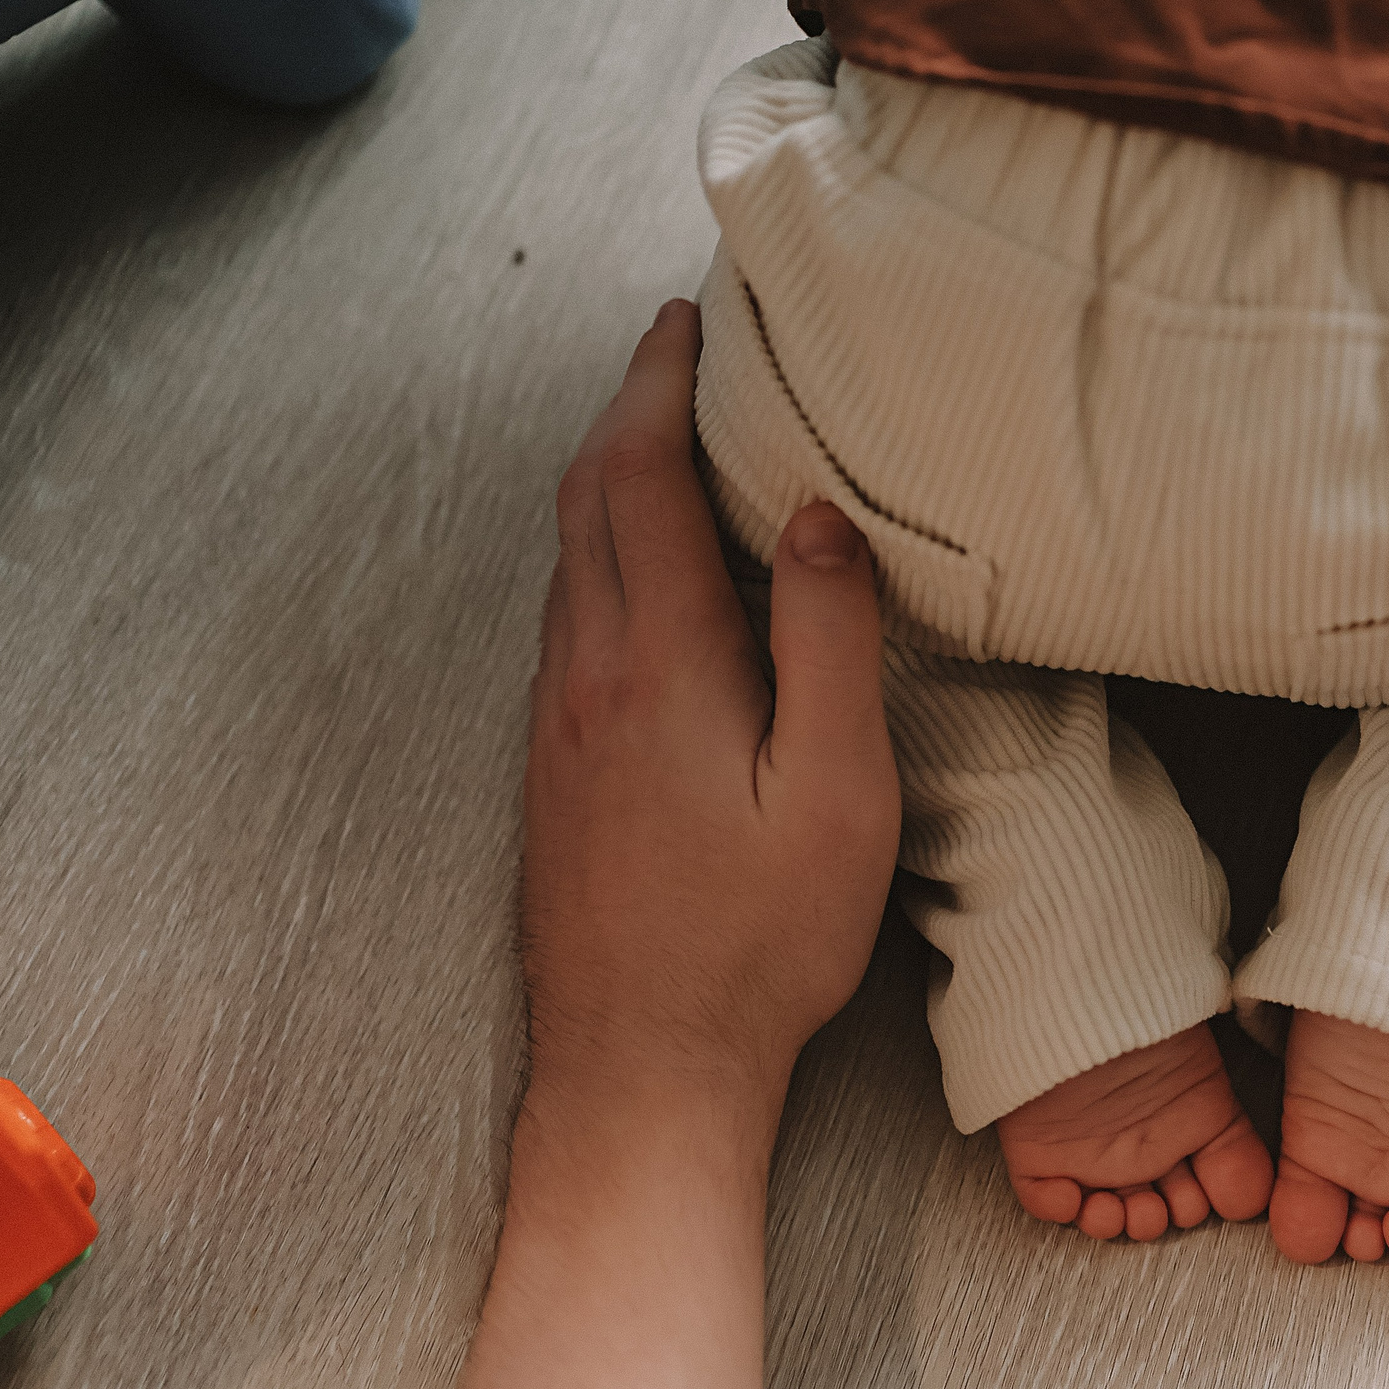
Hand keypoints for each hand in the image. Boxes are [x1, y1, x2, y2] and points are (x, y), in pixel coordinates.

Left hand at [521, 299, 897, 1129]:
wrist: (641, 1064)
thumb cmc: (759, 943)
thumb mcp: (835, 795)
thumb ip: (828, 645)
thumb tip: (818, 519)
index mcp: (660, 665)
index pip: (643, 481)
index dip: (662, 387)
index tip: (688, 324)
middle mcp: (588, 677)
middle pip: (585, 501)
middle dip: (626, 411)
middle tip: (672, 355)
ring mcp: (558, 726)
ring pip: (566, 562)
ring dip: (605, 480)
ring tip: (659, 442)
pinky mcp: (553, 772)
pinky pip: (566, 622)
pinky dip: (597, 555)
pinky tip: (637, 578)